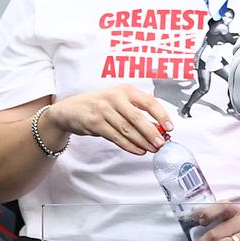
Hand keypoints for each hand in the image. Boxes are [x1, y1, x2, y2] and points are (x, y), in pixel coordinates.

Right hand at [43, 85, 171, 154]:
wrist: (70, 110)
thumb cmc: (100, 104)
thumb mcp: (119, 100)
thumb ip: (137, 110)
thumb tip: (159, 127)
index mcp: (126, 90)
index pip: (149, 102)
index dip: (161, 115)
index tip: (170, 127)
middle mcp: (115, 98)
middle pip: (138, 118)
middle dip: (152, 132)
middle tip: (162, 142)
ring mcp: (104, 110)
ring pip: (127, 129)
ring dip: (142, 141)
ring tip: (152, 148)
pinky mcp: (95, 123)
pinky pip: (116, 137)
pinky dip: (129, 145)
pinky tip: (138, 150)